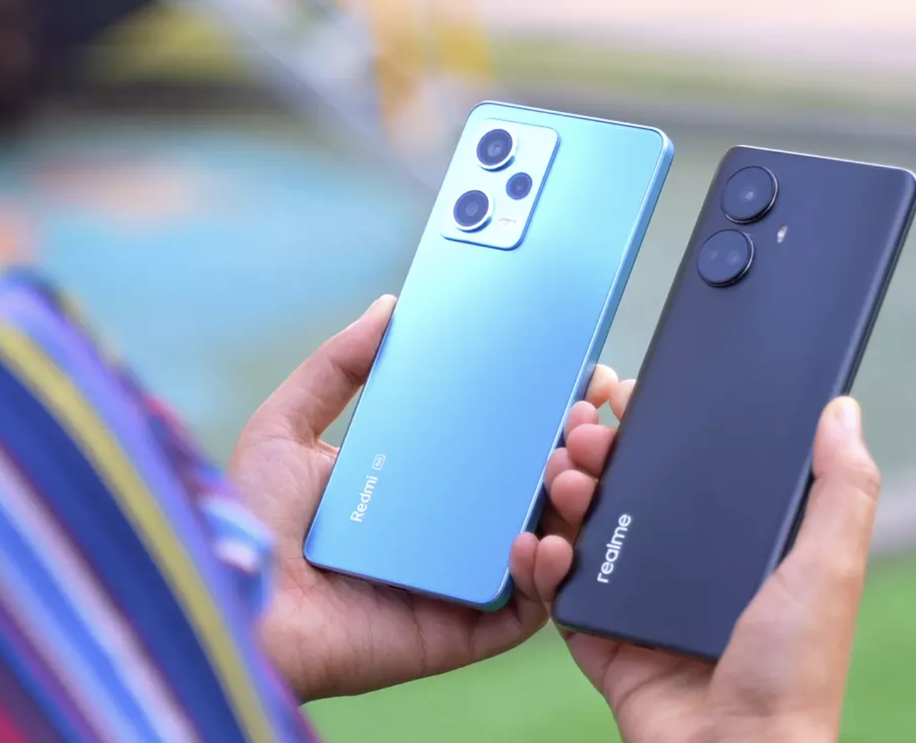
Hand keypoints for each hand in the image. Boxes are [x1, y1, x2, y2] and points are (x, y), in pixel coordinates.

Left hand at [229, 295, 619, 701]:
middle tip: (590, 418)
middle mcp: (450, 529)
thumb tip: (389, 307)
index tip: (580, 376)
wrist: (237, 609)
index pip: (498, 441)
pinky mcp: (468, 629)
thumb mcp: (285, 427)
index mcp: (421, 481)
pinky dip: (551, 573)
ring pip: (547, 542)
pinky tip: (543, 538)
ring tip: (571, 468)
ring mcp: (465, 580)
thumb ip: (336, 366)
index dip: (545, 411)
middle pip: (535, 488)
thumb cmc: (249, 522)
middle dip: (578, 451)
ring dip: (575, 504)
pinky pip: (531, 605)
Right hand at [519, 382, 880, 742]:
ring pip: (587, 532)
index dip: (655, 428)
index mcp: (738, 545)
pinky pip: (560, 594)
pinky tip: (540, 543)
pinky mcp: (605, 640)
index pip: (690, 468)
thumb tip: (842, 410)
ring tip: (562, 478)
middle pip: (629, 491)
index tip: (626, 397)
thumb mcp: (829, 568)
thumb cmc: (796, 675)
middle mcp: (688, 568)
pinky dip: (540, 565)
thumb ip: (842, 490)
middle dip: (598, 453)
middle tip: (581, 434)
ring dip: (565, 496)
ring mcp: (642, 603)